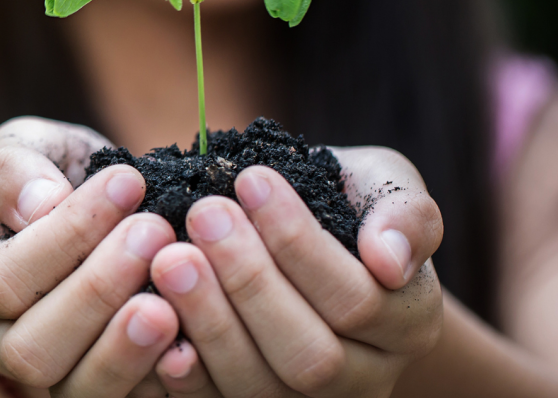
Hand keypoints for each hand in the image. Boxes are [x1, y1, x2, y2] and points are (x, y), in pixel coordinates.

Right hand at [0, 117, 180, 395]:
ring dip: (125, 345)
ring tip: (170, 300)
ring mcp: (57, 373)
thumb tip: (40, 205)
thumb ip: (15, 168)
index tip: (128, 180)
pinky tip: (189, 339)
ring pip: (77, 390)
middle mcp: (4, 340)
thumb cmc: (54, 173)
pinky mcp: (106, 384)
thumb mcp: (28, 146)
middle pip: (34, 348)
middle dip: (98, 289)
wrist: (98, 209)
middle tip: (155, 231)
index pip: (5, 279)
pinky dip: (158, 375)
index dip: (68, 233)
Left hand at [147, 147, 444, 397]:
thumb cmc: (349, 198)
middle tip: (202, 214)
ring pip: (260, 388)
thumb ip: (406, 213)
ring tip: (169, 255)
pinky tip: (149, 318)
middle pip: (308, 355)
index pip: (356, 299)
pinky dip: (183, 371)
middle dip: (249, 281)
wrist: (313, 230)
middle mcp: (366, 379)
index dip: (298, 242)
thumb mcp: (388, 183)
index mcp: (408, 323)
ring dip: (209, 320)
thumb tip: (390, 259)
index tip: (250, 179)